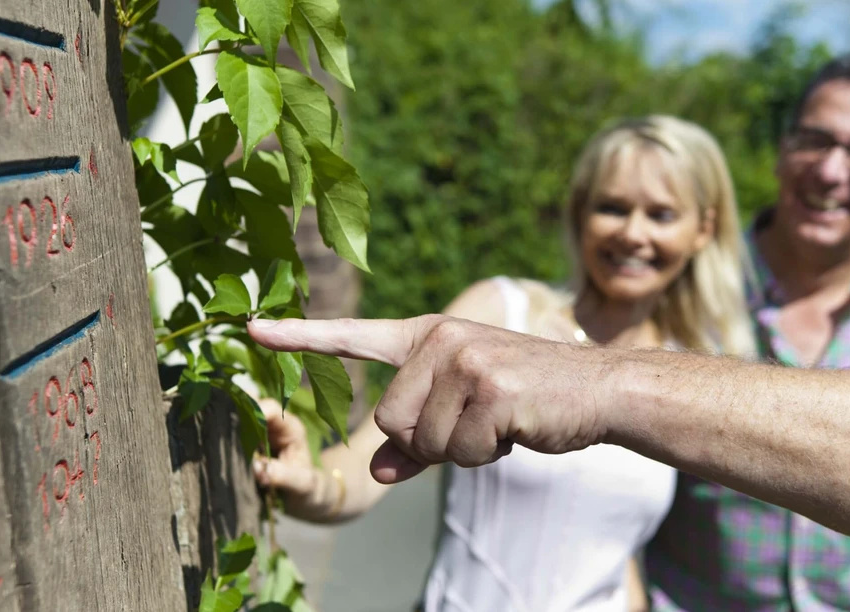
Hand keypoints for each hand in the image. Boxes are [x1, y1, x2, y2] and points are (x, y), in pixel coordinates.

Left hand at [247, 315, 608, 483]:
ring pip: (422, 441)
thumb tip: (375, 471)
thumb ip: (415, 441)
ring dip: (460, 450)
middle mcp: (442, 340)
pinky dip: (485, 455)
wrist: (598, 390)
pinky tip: (514, 428)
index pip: (354, 336)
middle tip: (476, 422)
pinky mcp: (490, 390)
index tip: (251, 329)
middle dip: (427, 440)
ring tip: (499, 421)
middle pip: (389, 420)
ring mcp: (465, 362)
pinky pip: (458, 452)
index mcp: (428, 337)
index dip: (299, 337)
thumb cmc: (527, 399)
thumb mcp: (465, 412)